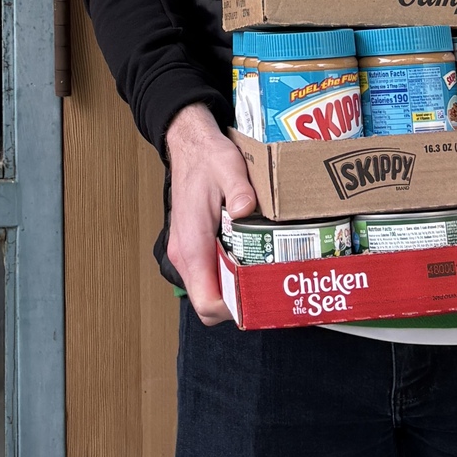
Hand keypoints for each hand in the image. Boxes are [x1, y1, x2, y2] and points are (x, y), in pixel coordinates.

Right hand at [165, 103, 257, 324]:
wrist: (189, 146)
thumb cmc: (207, 158)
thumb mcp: (228, 167)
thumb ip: (238, 189)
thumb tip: (244, 208)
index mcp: (191, 245)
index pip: (207, 301)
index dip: (234, 310)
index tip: (261, 299)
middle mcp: (185, 255)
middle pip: (209, 303)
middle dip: (240, 304)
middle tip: (272, 290)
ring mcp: (187, 252)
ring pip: (209, 291)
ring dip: (235, 291)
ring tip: (264, 277)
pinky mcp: (192, 247)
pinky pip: (209, 276)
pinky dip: (229, 277)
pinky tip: (250, 261)